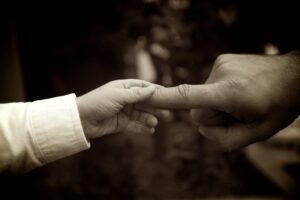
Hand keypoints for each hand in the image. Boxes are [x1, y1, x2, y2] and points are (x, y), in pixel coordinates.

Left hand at [76, 79, 167, 138]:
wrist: (81, 120)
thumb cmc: (98, 102)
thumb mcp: (119, 96)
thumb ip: (137, 94)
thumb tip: (153, 89)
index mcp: (123, 88)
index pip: (142, 87)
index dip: (154, 91)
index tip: (167, 95)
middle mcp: (125, 99)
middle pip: (144, 102)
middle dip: (155, 107)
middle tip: (167, 113)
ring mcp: (123, 112)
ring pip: (141, 115)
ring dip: (149, 118)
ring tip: (156, 123)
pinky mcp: (121, 124)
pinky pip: (134, 125)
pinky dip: (142, 128)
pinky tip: (150, 130)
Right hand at [146, 52, 299, 150]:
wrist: (295, 75)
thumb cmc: (279, 105)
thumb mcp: (257, 133)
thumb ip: (223, 139)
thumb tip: (203, 127)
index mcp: (229, 93)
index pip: (188, 97)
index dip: (163, 98)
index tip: (143, 96)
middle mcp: (220, 75)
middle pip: (198, 108)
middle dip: (212, 116)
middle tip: (238, 114)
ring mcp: (220, 64)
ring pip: (204, 96)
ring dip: (218, 103)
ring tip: (243, 100)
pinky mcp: (221, 60)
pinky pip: (211, 84)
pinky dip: (221, 91)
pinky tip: (241, 89)